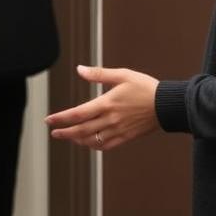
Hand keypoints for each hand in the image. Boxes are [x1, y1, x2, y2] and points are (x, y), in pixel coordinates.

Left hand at [45, 65, 160, 150]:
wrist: (166, 105)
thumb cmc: (145, 87)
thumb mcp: (122, 75)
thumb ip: (99, 73)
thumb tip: (79, 69)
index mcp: (107, 103)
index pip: (78, 114)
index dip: (61, 118)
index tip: (49, 120)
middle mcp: (110, 119)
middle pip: (81, 130)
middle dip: (64, 132)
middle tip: (53, 132)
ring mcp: (118, 130)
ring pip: (92, 140)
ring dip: (77, 140)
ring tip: (68, 136)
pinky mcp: (126, 137)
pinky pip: (106, 145)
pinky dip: (94, 146)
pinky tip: (88, 142)